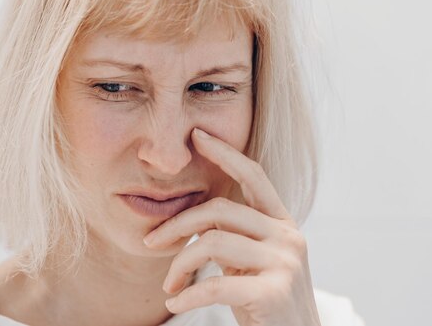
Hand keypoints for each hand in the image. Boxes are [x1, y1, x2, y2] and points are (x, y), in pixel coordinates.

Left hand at [143, 128, 321, 325]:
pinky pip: (216, 284)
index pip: (253, 175)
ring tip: (168, 284)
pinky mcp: (274, 293)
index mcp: (281, 223)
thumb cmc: (266, 302)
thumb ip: (233, 234)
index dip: (225, 152)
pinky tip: (174, 302)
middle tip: (150, 242)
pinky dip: (188, 295)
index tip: (197, 135)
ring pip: (211, 243)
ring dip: (179, 264)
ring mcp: (284, 263)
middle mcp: (288, 236)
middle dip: (176, 225)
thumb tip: (189, 218)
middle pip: (218, 210)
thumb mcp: (253, 260)